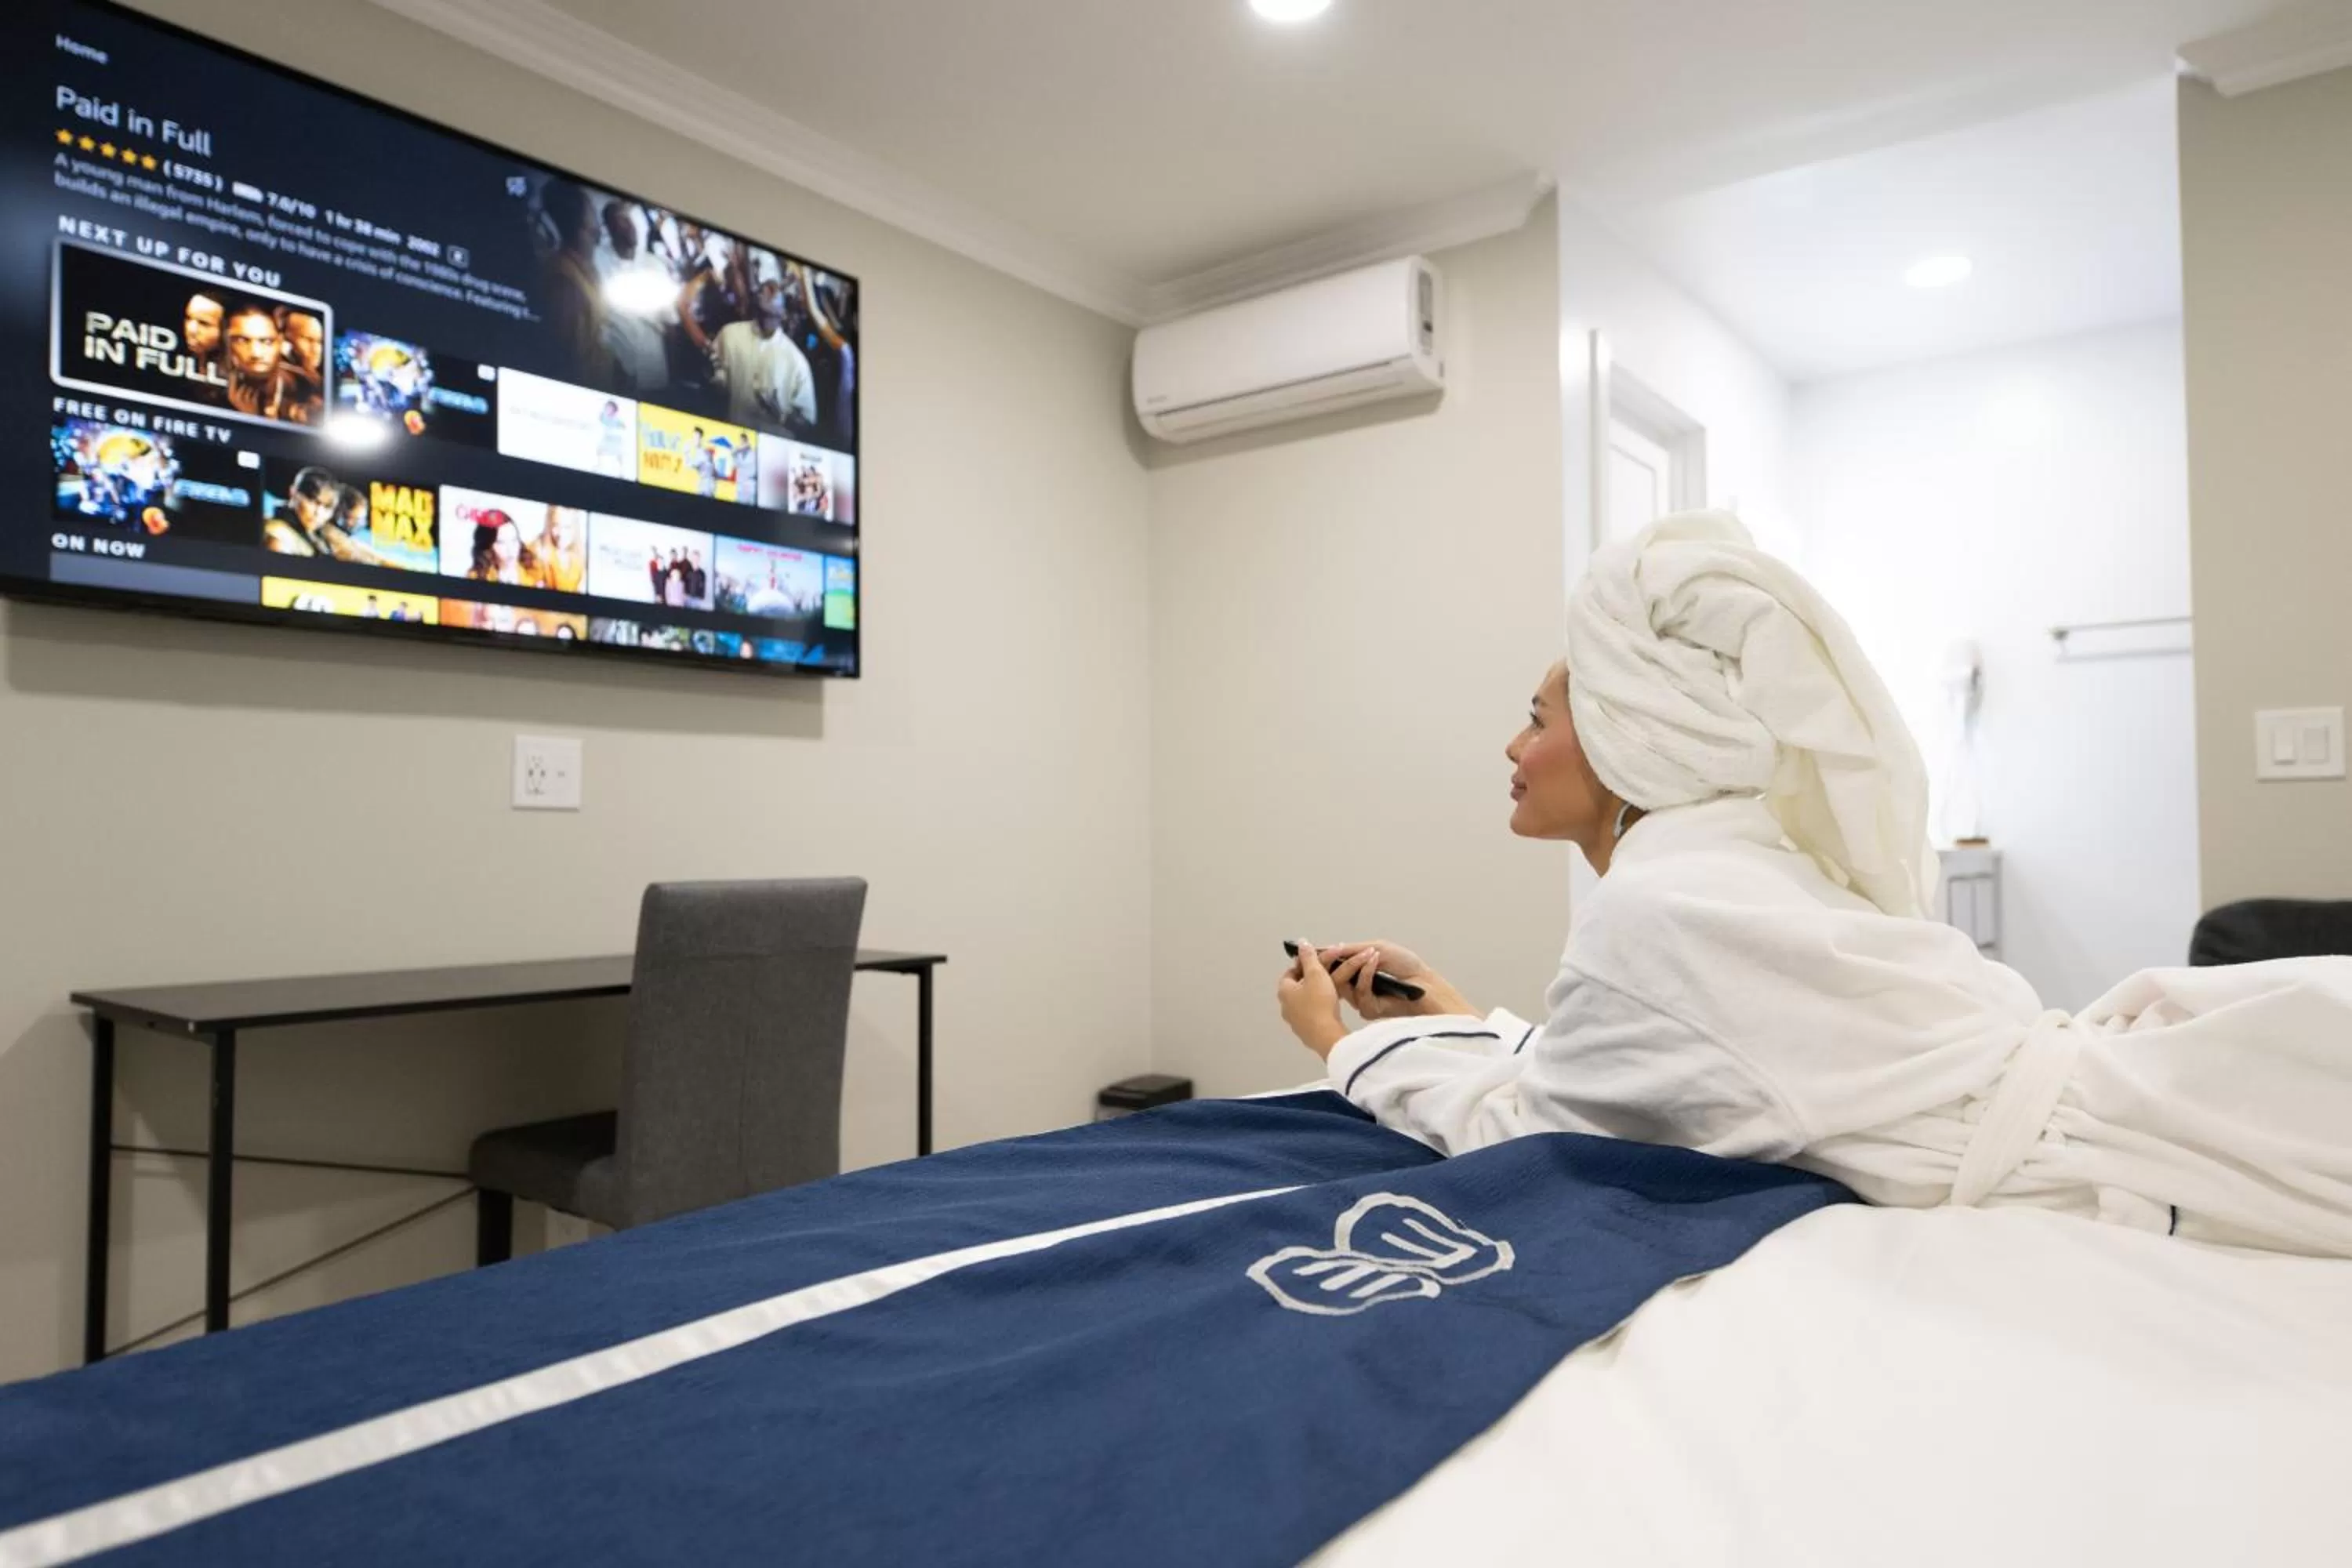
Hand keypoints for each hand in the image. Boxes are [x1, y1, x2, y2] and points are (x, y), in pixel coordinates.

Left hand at [1277, 940, 1347, 1059]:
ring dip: (1317, 992)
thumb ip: (1309, 957)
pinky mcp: (1307, 1031)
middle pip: (1299, 986)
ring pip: (1307, 1000)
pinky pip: (1314, 1013)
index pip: (1290, 972)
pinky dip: (1321, 1006)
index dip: (1303, 964)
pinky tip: (1332, 1005)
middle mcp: (1286, 1006)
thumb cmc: (1319, 1004)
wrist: (1327, 1035)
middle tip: (1326, 972)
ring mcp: (1296, 1020)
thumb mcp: (1316, 974)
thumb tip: (1302, 943)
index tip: (1315, 961)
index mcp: (1284, 991)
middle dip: (1313, 977)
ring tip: (1331, 987)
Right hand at [1318, 940, 1474, 1021]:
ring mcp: (1362, 1000)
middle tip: (1334, 953)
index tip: (1316, 951)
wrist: (1425, 982)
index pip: (1335, 969)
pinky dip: (1366, 976)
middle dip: (1334, 964)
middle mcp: (1358, 988)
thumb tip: (1330, 949)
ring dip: (1355, 967)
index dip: (1326, 961)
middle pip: (1333, 980)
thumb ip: (1351, 950)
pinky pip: (1359, 994)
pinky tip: (1375, 963)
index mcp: (1358, 973)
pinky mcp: (1370, 1011)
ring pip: (1344, 988)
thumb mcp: (1376, 948)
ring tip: (1368, 954)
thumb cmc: (1406, 965)